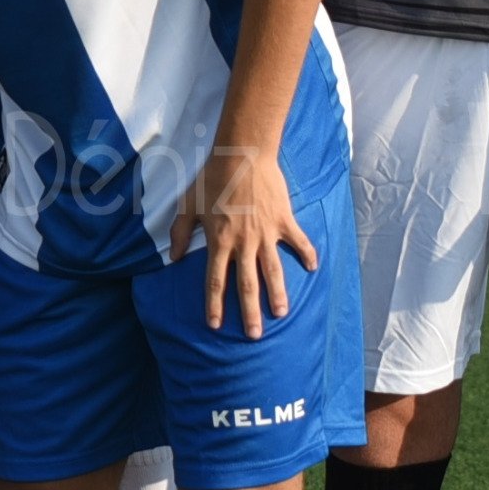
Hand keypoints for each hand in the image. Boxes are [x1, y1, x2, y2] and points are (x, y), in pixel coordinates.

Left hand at [173, 140, 313, 338]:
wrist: (242, 154)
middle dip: (249, 313)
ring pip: (274, 271)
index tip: (214, 325)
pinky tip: (313, 268)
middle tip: (253, 336)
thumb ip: (181, 233)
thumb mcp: (188, 204)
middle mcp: (244, 243)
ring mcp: (266, 233)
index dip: (214, 305)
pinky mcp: (284, 221)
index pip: (215, 281)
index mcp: (219, 241)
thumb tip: (175, 258)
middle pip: (247, 285)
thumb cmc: (212, 178)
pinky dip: (307, 254)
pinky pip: (299, 242)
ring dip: (278, 294)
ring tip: (280, 314)